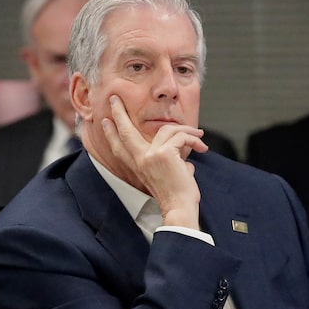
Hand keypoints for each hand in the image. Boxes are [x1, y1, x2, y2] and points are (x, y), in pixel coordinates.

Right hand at [101, 95, 206, 229]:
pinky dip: (195, 139)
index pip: (119, 148)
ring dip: (187, 130)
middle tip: (115, 99)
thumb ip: (172, 164)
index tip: (105, 121)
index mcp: (139, 166)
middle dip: (119, 113)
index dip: (111, 133)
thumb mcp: (169, 176)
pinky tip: (202, 147)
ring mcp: (151, 156)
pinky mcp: (164, 154)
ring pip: (167, 129)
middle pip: (125, 131)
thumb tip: (186, 161)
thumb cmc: (178, 197)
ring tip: (199, 135)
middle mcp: (141, 160)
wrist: (180, 209)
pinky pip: (181, 137)